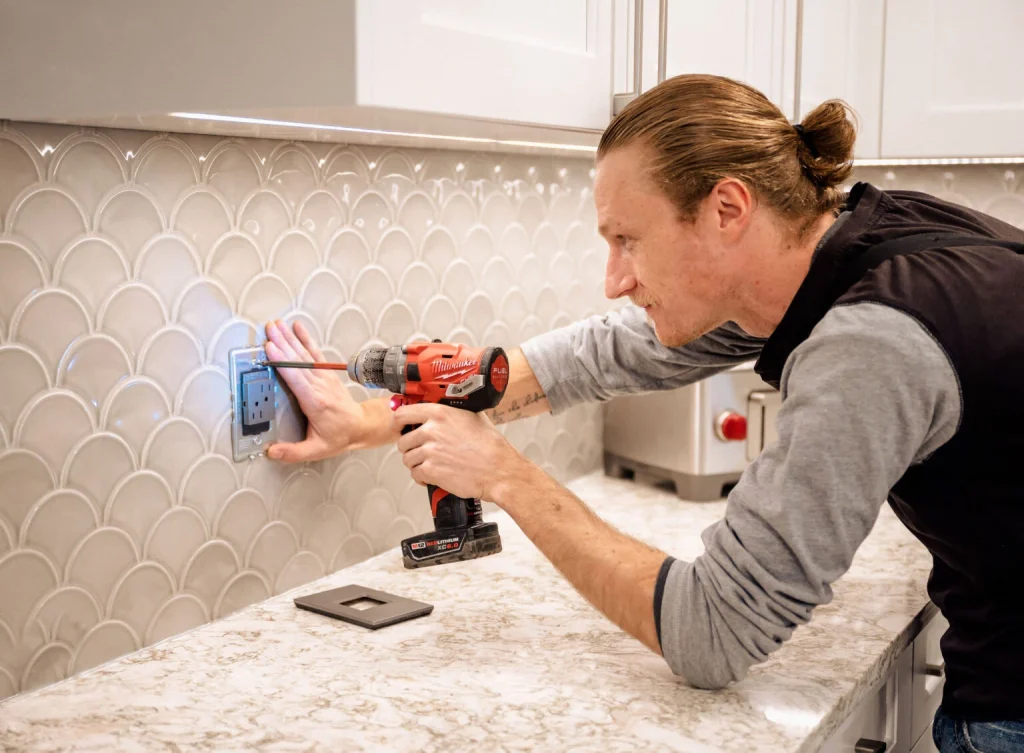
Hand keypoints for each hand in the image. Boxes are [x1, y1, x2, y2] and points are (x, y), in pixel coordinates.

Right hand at [263, 319, 373, 461]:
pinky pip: (315, 353)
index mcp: (315, 403)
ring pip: (305, 354)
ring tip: (277, 324)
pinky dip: (306, 339)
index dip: (283, 363)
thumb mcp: (316, 450)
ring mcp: (324, 377)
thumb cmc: (338, 437)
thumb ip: (293, 452)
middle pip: (298, 362)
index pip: (296, 379)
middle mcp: (320, 386)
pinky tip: (297, 327)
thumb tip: (270, 452)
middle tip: (269, 330)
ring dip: (290, 338)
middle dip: (283, 344)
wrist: (361, 426)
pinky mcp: (327, 373)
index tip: (271, 349)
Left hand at [394, 403, 527, 502]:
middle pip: (403, 441)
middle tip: (422, 452)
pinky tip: (433, 476)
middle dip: (411, 448)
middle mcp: (431, 431)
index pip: (402, 414)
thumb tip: (440, 410)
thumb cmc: (490, 445)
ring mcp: (429, 452)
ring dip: (416, 464)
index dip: (398, 423)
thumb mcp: (473, 416)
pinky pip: (415, 474)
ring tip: (431, 465)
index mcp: (439, 413)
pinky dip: (422, 478)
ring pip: (408, 459)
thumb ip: (452, 411)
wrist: (498, 470)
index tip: (400, 428)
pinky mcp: (431, 471)